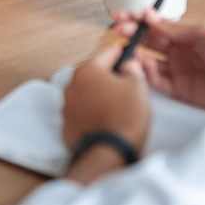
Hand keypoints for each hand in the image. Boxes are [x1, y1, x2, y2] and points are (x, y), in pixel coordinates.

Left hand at [60, 43, 150, 183]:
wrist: (110, 152)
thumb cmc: (125, 117)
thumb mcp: (138, 87)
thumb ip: (132, 70)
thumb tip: (128, 66)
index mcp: (88, 71)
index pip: (107, 54)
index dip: (120, 53)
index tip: (126, 52)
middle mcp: (72, 85)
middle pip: (93, 74)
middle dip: (108, 78)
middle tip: (125, 85)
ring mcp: (66, 106)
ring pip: (86, 94)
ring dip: (98, 96)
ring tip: (116, 107)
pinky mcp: (66, 125)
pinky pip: (81, 113)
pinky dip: (91, 114)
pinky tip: (105, 120)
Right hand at [112, 6, 204, 109]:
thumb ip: (176, 28)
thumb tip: (151, 18)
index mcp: (185, 35)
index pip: (155, 26)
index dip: (138, 20)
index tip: (122, 15)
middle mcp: (179, 53)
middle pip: (148, 42)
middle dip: (132, 34)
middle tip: (120, 30)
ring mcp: (179, 72)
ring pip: (148, 62)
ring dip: (136, 55)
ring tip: (128, 49)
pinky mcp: (180, 91)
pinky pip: (157, 82)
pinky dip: (145, 75)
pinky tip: (141, 66)